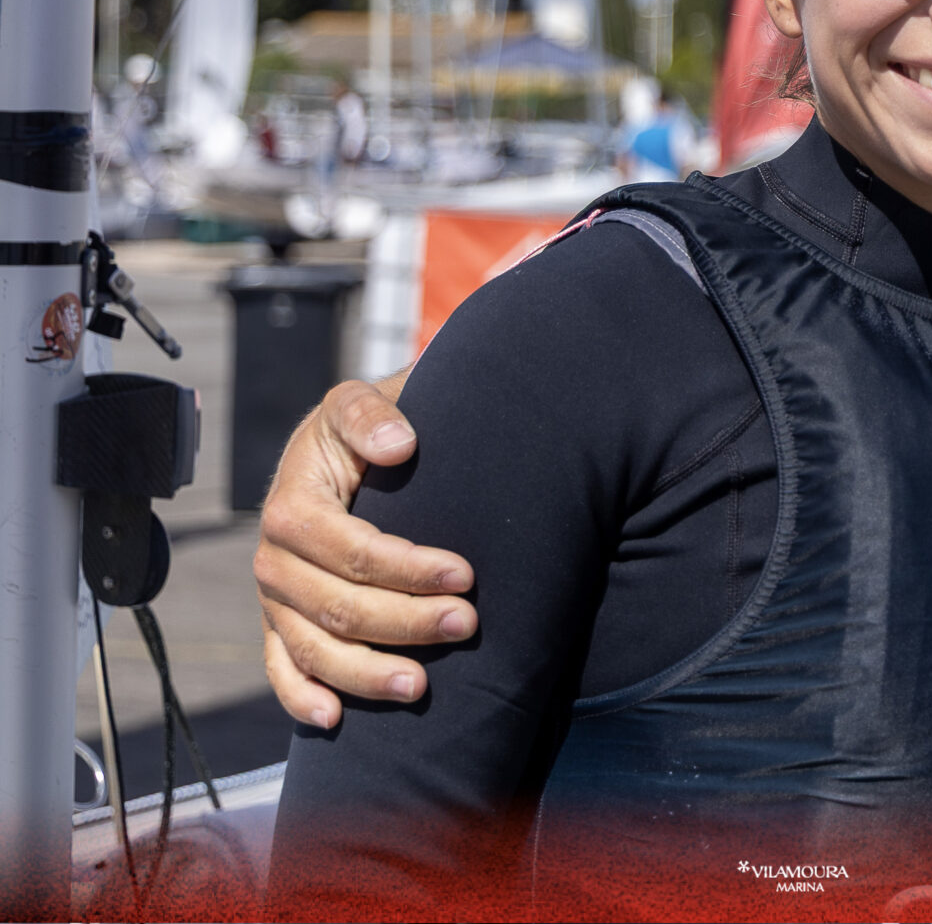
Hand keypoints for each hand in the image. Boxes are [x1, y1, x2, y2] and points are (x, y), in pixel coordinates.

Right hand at [255, 371, 479, 726]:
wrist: (339, 449)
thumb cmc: (361, 429)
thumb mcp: (357, 403)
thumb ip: (369, 414)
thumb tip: (399, 444)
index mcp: (292, 504)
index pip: (350, 549)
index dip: (407, 567)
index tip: (465, 573)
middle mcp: (274, 558)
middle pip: (337, 606)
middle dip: (406, 622)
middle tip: (467, 624)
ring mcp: (274, 597)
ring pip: (314, 649)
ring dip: (366, 673)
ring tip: (421, 687)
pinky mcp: (280, 623)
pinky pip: (281, 668)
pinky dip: (301, 698)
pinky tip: (334, 718)